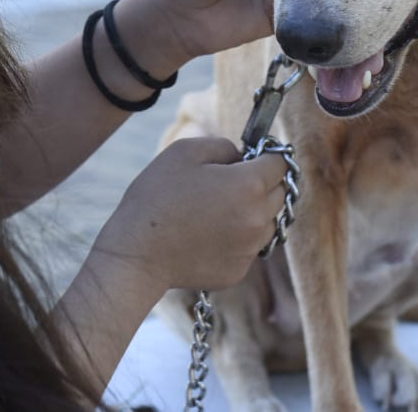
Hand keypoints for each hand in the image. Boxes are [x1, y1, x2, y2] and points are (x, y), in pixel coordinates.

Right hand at [91, 137, 289, 291]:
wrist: (137, 254)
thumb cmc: (157, 197)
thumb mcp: (185, 151)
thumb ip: (224, 146)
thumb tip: (242, 157)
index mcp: (249, 185)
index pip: (281, 164)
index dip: (266, 156)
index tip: (251, 157)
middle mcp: (258, 219)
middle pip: (280, 194)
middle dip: (263, 183)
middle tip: (231, 182)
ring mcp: (250, 249)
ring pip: (268, 222)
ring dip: (253, 212)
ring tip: (218, 210)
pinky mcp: (239, 271)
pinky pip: (249, 248)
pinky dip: (237, 238)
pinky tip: (208, 234)